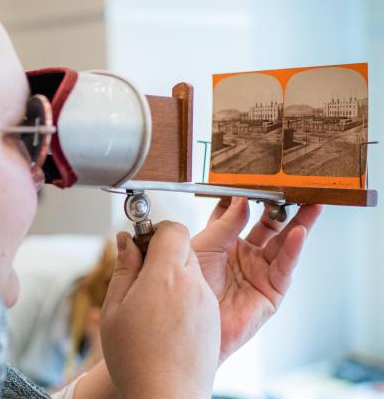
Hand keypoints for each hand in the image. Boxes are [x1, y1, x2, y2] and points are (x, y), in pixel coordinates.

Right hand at [101, 221, 219, 398]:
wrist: (166, 398)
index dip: (157, 232)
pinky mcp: (214, 317)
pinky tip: (169, 318)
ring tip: (155, 304)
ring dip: (174, 275)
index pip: (174, 229)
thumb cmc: (136, 358)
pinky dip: (185, 294)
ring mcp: (207, 301)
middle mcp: (193, 283)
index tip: (143, 245)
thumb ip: (124, 268)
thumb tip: (128, 240)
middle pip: (183, 248)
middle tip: (144, 277)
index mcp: (167, 275)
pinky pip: (200, 291)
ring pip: (192, 270)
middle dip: (163, 254)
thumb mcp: (114, 308)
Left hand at [191, 198, 321, 362]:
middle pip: (268, 227)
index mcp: (224, 242)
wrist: (192, 322)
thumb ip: (227, 222)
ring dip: (299, 225)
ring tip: (311, 206)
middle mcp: (243, 255)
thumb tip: (243, 198)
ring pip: (283, 244)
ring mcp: (259, 272)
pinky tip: (299, 233)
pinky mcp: (271, 291)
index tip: (260, 180)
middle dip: (282, 209)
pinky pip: (284, 267)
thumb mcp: (206, 245)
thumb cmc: (191, 286)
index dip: (250, 198)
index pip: (241, 215)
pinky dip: (293, 249)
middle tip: (295, 190)